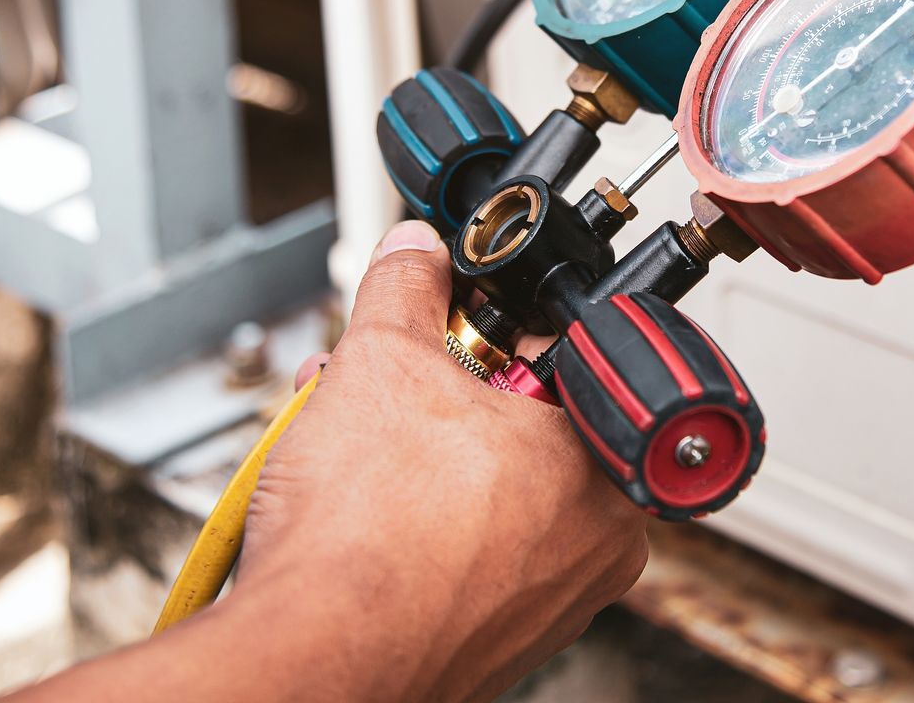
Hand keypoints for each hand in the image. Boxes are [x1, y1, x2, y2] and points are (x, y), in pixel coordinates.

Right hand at [7, 221, 645, 702]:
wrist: (306, 666)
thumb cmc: (367, 544)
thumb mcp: (383, 363)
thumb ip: (407, 289)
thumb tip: (416, 252)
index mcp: (606, 473)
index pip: (578, 368)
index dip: (512, 332)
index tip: (469, 328)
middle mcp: (594, 550)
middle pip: (523, 431)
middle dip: (443, 392)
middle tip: (396, 376)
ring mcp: (543, 605)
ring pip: (484, 493)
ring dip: (416, 449)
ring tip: (347, 427)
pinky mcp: (488, 641)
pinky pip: (460, 553)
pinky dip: (411, 518)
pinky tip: (351, 496)